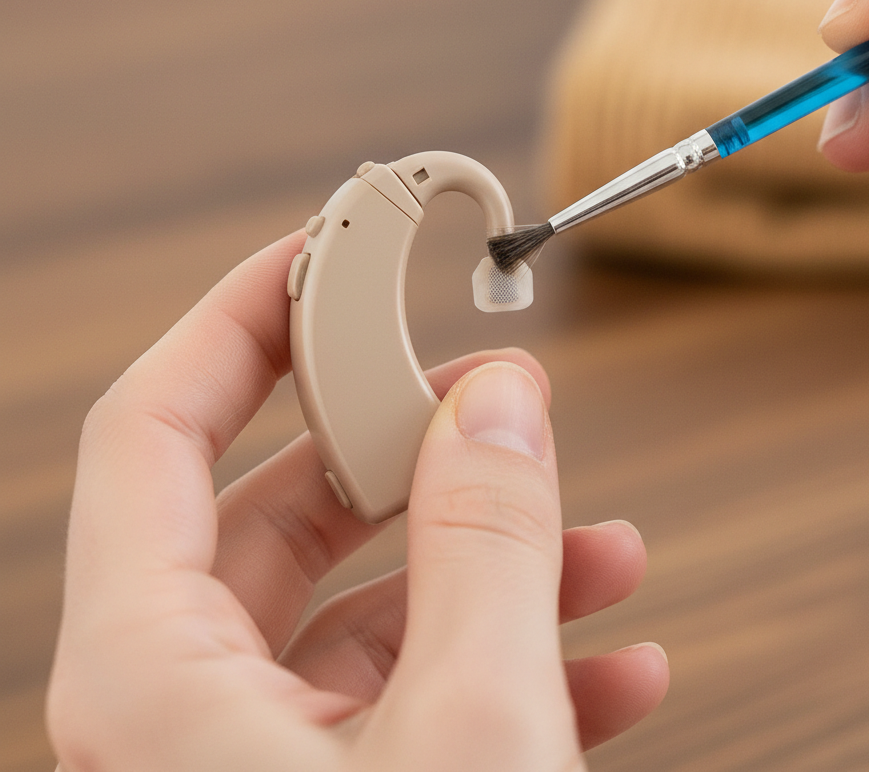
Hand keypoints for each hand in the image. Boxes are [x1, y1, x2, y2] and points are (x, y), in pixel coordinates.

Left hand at [47, 231, 667, 770]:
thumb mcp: (468, 729)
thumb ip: (485, 544)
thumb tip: (501, 401)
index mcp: (150, 675)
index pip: (152, 427)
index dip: (238, 317)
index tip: (324, 251)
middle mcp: (178, 710)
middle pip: (280, 506)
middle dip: (410, 444)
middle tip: (501, 399)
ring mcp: (252, 760)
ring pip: (367, 603)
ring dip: (493, 562)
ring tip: (606, 549)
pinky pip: (411, 693)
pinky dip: (510, 661)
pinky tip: (614, 660)